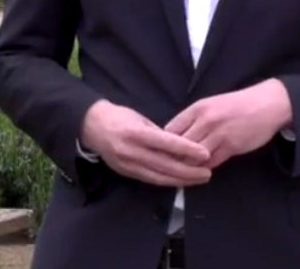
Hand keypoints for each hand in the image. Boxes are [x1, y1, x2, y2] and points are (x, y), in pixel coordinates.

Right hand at [80, 100, 212, 187]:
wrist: (91, 126)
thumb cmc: (119, 117)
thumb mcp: (140, 118)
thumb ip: (159, 133)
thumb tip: (180, 144)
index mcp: (136, 133)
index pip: (166, 143)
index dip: (187, 150)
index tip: (205, 154)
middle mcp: (132, 151)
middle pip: (165, 165)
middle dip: (188, 171)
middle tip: (208, 173)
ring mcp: (128, 165)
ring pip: (159, 177)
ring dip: (181, 180)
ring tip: (199, 179)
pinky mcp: (126, 173)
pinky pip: (150, 180)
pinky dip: (167, 181)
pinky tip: (180, 181)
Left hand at [165, 78, 292, 169]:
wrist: (268, 104)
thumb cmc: (238, 104)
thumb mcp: (212, 105)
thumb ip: (194, 119)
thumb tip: (175, 137)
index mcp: (198, 108)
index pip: (171, 129)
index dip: (165, 143)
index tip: (163, 152)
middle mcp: (206, 120)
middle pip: (180, 146)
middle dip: (174, 158)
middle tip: (170, 168)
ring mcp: (219, 134)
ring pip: (194, 157)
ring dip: (189, 166)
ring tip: (184, 173)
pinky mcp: (232, 146)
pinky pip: (211, 162)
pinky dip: (205, 168)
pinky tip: (202, 172)